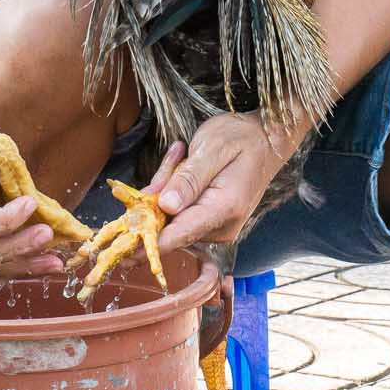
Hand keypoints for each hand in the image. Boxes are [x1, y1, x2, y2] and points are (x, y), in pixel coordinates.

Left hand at [152, 114, 297, 274]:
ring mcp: (217, 227)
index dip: (147, 243)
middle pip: (169, 224)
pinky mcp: (210, 223)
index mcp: (224, 209)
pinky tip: (186, 162)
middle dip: (159, 195)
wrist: (267, 140)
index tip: (121, 250)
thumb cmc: (242, 139)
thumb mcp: (214, 148)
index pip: (179, 235)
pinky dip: (175, 190)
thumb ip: (189, 179)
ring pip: (171, 217)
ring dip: (168, 187)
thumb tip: (165, 207)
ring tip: (186, 154)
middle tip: (178, 156)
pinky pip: (178, 213)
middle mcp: (221, 226)